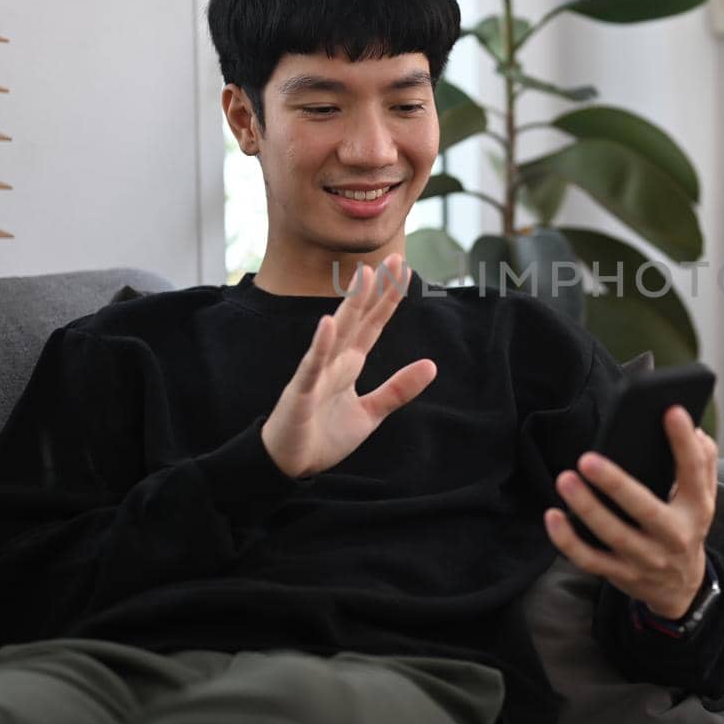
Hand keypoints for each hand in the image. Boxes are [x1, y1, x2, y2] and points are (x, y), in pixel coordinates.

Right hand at [260, 254, 436, 478]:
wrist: (291, 464)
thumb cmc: (325, 435)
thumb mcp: (371, 413)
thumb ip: (398, 389)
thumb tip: (432, 365)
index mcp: (350, 363)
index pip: (374, 324)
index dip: (390, 298)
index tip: (406, 270)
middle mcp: (334, 361)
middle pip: (358, 318)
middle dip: (376, 289)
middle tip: (395, 259)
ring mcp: (316, 373)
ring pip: (337, 333)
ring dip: (351, 304)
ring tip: (365, 277)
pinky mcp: (301, 392)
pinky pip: (312, 366)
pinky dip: (320, 345)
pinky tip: (328, 323)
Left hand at [544, 404, 718, 619]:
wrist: (681, 587)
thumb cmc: (686, 526)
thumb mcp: (703, 497)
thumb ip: (702, 461)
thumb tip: (692, 427)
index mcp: (697, 509)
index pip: (694, 473)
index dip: (683, 444)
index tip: (671, 411)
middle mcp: (674, 536)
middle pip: (645, 510)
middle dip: (616, 485)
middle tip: (588, 459)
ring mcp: (646, 559)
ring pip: (613, 535)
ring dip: (587, 509)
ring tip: (566, 480)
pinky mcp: (620, 574)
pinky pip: (590, 560)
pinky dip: (568, 541)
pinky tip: (553, 516)